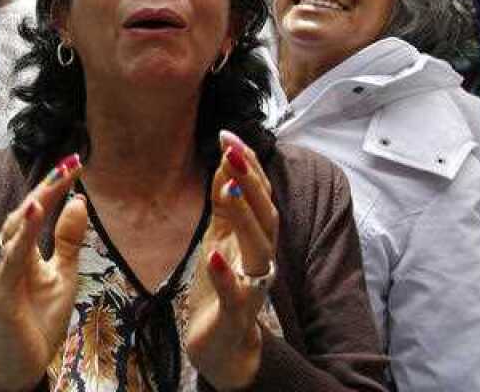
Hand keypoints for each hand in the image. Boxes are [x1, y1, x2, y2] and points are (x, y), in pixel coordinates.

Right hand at [0, 154, 87, 391]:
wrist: (24, 363)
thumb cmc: (38, 319)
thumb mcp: (63, 275)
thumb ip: (67, 240)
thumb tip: (79, 201)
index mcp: (16, 248)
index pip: (33, 209)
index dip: (52, 186)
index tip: (76, 163)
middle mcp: (1, 255)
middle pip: (23, 213)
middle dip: (47, 187)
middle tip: (71, 164)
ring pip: (14, 231)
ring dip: (35, 205)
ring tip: (55, 182)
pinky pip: (11, 259)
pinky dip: (22, 235)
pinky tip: (33, 215)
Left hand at [184, 131, 278, 390]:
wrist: (222, 346)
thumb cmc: (222, 287)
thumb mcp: (219, 238)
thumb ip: (224, 204)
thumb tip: (224, 162)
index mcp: (256, 237)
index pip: (258, 195)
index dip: (247, 165)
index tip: (226, 134)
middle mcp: (260, 258)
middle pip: (265, 215)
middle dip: (249, 182)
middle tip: (230, 151)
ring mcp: (252, 286)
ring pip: (257, 249)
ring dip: (244, 217)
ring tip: (225, 188)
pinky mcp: (236, 314)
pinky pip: (236, 294)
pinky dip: (226, 275)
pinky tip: (213, 256)